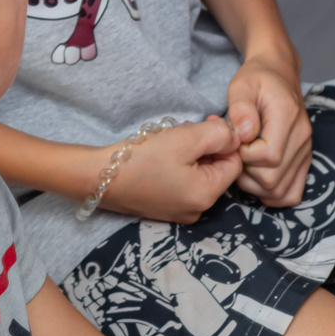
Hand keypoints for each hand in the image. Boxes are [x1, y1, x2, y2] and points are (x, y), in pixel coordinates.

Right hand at [98, 115, 243, 223]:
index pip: (235, 164)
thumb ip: (219, 135)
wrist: (98, 176)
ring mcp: (180, 212)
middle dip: (208, 147)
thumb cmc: (144, 157)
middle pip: (218, 170)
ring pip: (201, 175)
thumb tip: (236, 137)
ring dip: (194, 154)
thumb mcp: (186, 138)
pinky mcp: (165, 208)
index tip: (208, 123)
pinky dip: (181, 166)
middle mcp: (197, 210)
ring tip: (173, 140)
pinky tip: (164, 155)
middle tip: (187, 129)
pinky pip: (185, 183)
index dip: (227, 140)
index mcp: (207, 196)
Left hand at [225, 55, 311, 206]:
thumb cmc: (257, 79)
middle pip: (274, 178)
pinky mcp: (304, 159)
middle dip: (248, 174)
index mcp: (288, 116)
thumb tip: (245, 134)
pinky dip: (273, 194)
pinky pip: (293, 192)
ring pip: (282, 191)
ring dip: (257, 187)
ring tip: (245, 166)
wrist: (278, 73)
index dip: (245, 156)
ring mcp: (306, 150)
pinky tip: (258, 178)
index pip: (269, 155)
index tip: (235, 143)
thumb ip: (240, 108)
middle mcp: (302, 136)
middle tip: (237, 155)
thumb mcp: (242, 85)